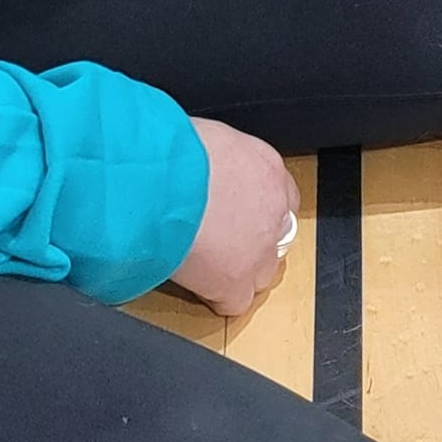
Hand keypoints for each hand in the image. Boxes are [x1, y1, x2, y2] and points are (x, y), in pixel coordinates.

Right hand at [171, 118, 301, 316]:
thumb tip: (202, 163)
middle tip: (219, 238)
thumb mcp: (205, 139)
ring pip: (261, 273)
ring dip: (238, 270)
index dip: (255, 209)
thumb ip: (217, 158)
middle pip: (275, 237)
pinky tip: (195, 282)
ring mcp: (259, 249)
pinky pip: (235, 302)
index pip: (279, 196)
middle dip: (251, 241)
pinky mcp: (235, 282)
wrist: (161, 181)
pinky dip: (217, 297)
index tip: (236, 212)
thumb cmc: (173, 151)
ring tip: (205, 262)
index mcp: (266, 167)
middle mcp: (273, 209)